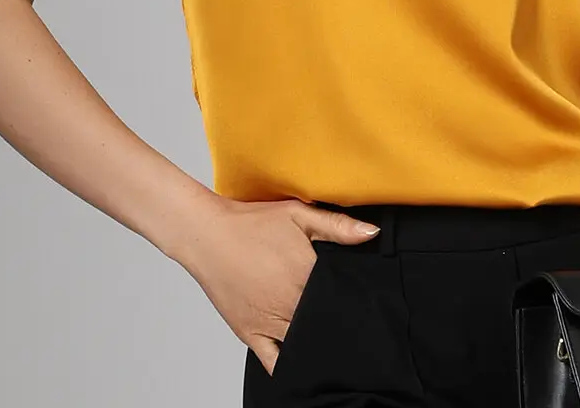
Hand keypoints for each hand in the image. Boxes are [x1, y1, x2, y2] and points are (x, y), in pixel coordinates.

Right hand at [174, 193, 380, 375]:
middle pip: (326, 322)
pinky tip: (302, 359)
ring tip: (328, 332)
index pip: (342, 297)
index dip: (354, 299)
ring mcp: (270, 322)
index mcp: (306, 275)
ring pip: (306, 343)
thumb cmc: (251, 223)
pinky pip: (275, 362)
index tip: (363, 300)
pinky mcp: (250, 334)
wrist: (207, 234)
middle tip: (346, 316)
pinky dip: (290, 364)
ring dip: (317, 339)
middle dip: (337, 319)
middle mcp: (290, 304)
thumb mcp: (298, 214)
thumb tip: (372, 233)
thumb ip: (337, 226)